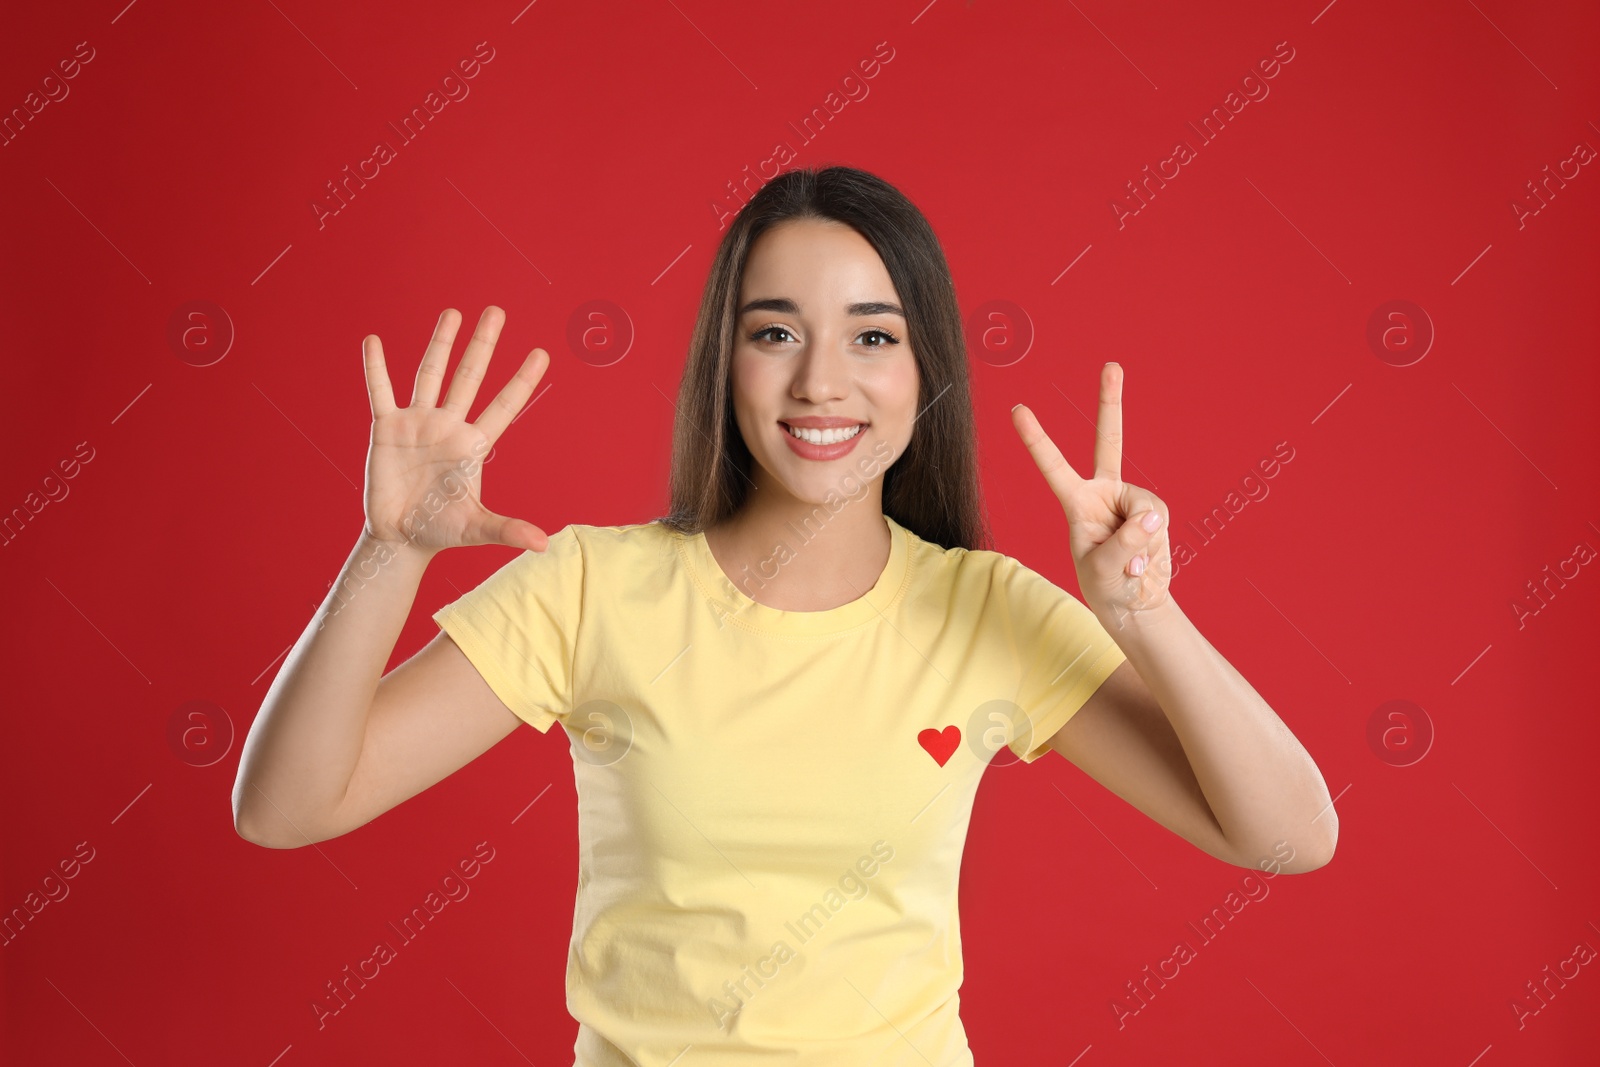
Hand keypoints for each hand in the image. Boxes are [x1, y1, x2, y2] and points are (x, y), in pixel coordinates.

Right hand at [360, 306, 550, 556]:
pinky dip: (376, 368)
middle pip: (469, 377)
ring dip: (441, 343)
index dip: (522, 381)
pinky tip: (373, 341)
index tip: (541, 353)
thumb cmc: (440, 530)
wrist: (399, 537)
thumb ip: (508, 529)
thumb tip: (544, 544)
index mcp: (474, 445)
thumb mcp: (475, 528)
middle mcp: (449, 426)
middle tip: (497, 311)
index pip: (504, 406)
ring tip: (453, 313)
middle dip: (483, 344)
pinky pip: (381, 392)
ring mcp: (418, 423)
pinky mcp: (387, 428)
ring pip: (430, 374)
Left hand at [1011, 362, 1170, 620]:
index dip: (1037, 439)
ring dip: (1141, 540)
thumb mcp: (1104, 570)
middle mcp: (1104, 492)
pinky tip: (1144, 561)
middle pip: (1110, 440)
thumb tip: (1151, 516)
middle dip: (1111, 402)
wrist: (1135, 600)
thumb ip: (1125, 543)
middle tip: (1112, 365)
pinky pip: (1159, 520)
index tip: (1018, 409)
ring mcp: (1131, 500)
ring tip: (1129, 563)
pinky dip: (1153, 545)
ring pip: (1146, 506)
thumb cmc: (1107, 586)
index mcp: (1077, 502)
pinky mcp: (1153, 512)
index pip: (1054, 466)